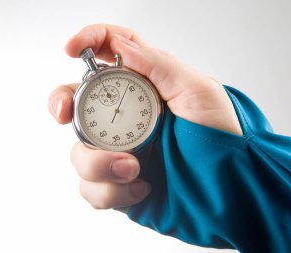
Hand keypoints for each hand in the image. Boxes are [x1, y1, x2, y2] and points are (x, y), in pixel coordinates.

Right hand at [48, 24, 241, 209]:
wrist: (230, 190)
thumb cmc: (224, 137)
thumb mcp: (199, 91)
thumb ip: (159, 64)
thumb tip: (120, 45)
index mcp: (145, 87)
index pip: (110, 52)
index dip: (88, 41)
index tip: (72, 49)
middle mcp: (126, 116)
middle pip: (76, 101)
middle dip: (60, 104)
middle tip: (64, 115)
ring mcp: (119, 150)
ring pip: (79, 152)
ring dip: (99, 163)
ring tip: (134, 168)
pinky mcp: (118, 182)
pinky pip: (93, 188)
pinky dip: (112, 192)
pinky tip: (142, 189)